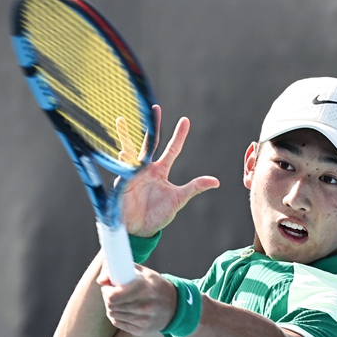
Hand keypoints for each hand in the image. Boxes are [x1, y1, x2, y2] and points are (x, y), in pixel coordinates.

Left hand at [97, 263, 177, 334]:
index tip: (109, 286)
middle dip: (108, 297)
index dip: (106, 290)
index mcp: (144, 289)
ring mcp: (143, 320)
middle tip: (114, 292)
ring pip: (113, 314)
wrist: (175, 307)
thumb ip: (120, 269)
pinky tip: (124, 310)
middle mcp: (144, 306)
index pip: (113, 296)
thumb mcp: (142, 272)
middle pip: (111, 305)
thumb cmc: (156, 286)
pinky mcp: (141, 330)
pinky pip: (118, 323)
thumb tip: (100, 280)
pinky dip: (117, 316)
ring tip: (120, 301)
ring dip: (112, 307)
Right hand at [116, 105, 219, 236]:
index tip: (185, 120)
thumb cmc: (158, 215)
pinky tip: (122, 154)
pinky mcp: (121, 181)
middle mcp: (146, 168)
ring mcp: (132, 173)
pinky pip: (121, 168)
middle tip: (154, 108)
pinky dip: (122, 161)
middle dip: (152, 125)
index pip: (172, 149)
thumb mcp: (179, 199)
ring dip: (125, 136)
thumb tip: (216, 181)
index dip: (179, 135)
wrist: (140, 229)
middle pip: (150, 142)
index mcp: (160, 170)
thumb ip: (194, 188)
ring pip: (129, 149)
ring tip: (120, 119)